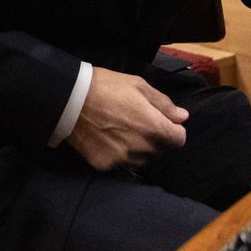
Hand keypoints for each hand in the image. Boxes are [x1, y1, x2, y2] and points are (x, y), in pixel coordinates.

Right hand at [67, 68, 187, 170]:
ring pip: (141, 159)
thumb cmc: (106, 87)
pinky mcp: (105, 164)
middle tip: (138, 123)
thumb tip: (182, 118)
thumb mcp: (139, 86)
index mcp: (154, 127)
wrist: (68, 99)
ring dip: (139, 149)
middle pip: (160, 150)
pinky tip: (107, 139)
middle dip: (155, 138)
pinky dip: (118, 154)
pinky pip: (120, 164)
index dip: (174, 130)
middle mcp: (141, 147)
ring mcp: (122, 158)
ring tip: (122, 132)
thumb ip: (164, 104)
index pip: (179, 140)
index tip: (163, 122)